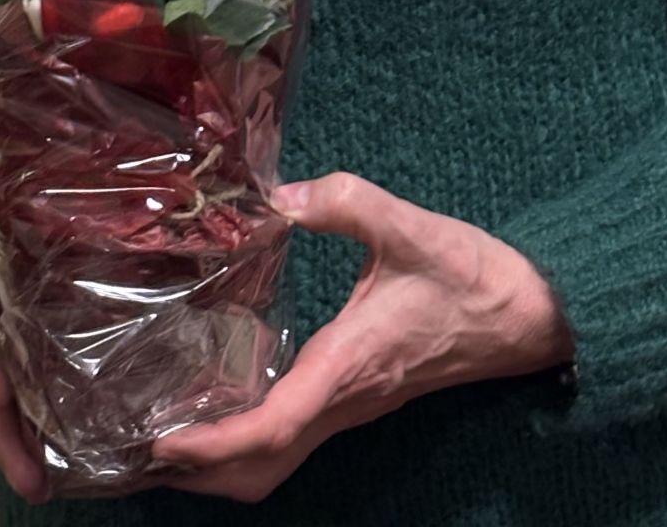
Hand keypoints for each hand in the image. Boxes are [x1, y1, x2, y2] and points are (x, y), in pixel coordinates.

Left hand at [150, 171, 571, 503]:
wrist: (527, 314)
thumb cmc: (470, 275)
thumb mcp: (407, 225)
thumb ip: (342, 202)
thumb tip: (275, 194)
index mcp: (348, 367)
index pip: (271, 429)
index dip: (213, 445)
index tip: (162, 442)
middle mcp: (345, 401)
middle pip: (262, 468)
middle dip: (200, 471)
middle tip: (139, 444)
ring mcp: (354, 406)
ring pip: (278, 460)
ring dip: (222, 463)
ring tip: (166, 432)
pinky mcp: (360, 398)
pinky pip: (294, 439)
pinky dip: (251, 441)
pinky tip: (223, 402)